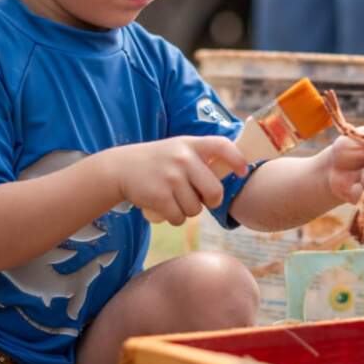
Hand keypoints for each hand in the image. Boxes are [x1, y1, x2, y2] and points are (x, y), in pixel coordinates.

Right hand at [113, 135, 248, 225]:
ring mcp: (171, 177)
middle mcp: (183, 159)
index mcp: (191, 145)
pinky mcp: (159, 196)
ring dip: (188, 211)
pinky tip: (165, 207)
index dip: (237, 159)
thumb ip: (202, 157)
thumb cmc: (158, 162)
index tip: (243, 172)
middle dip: (212, 201)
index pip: (222, 146)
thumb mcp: (179, 149)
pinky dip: (174, 218)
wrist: (120, 168)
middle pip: (214, 192)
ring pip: (195, 209)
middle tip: (202, 199)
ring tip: (175, 199)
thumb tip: (236, 171)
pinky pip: (179, 218)